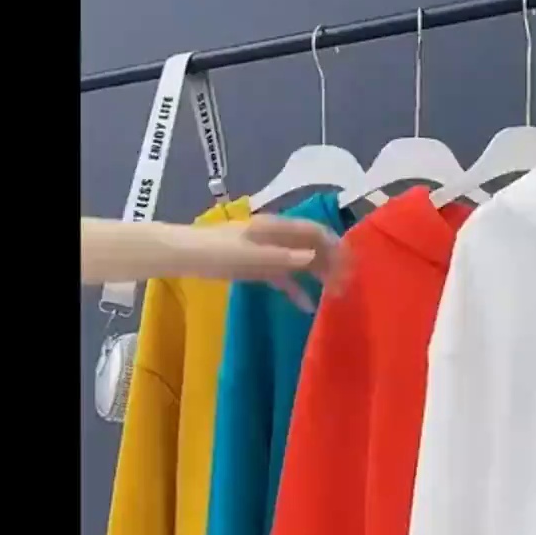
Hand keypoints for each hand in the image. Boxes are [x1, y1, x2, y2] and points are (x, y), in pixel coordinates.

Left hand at [195, 215, 347, 311]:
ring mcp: (268, 252)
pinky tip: (307, 305)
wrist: (184, 255)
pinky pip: (285, 277)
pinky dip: (297, 289)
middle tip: (347, 285)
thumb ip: (283, 257)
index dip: (335, 246)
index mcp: (276, 228)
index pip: (315, 232)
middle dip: (332, 263)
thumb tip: (315, 258)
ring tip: (335, 294)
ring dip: (319, 276)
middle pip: (312, 247)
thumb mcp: (250, 256)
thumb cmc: (216, 252)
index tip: (351, 266)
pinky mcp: (259, 267)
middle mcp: (277, 237)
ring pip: (302, 262)